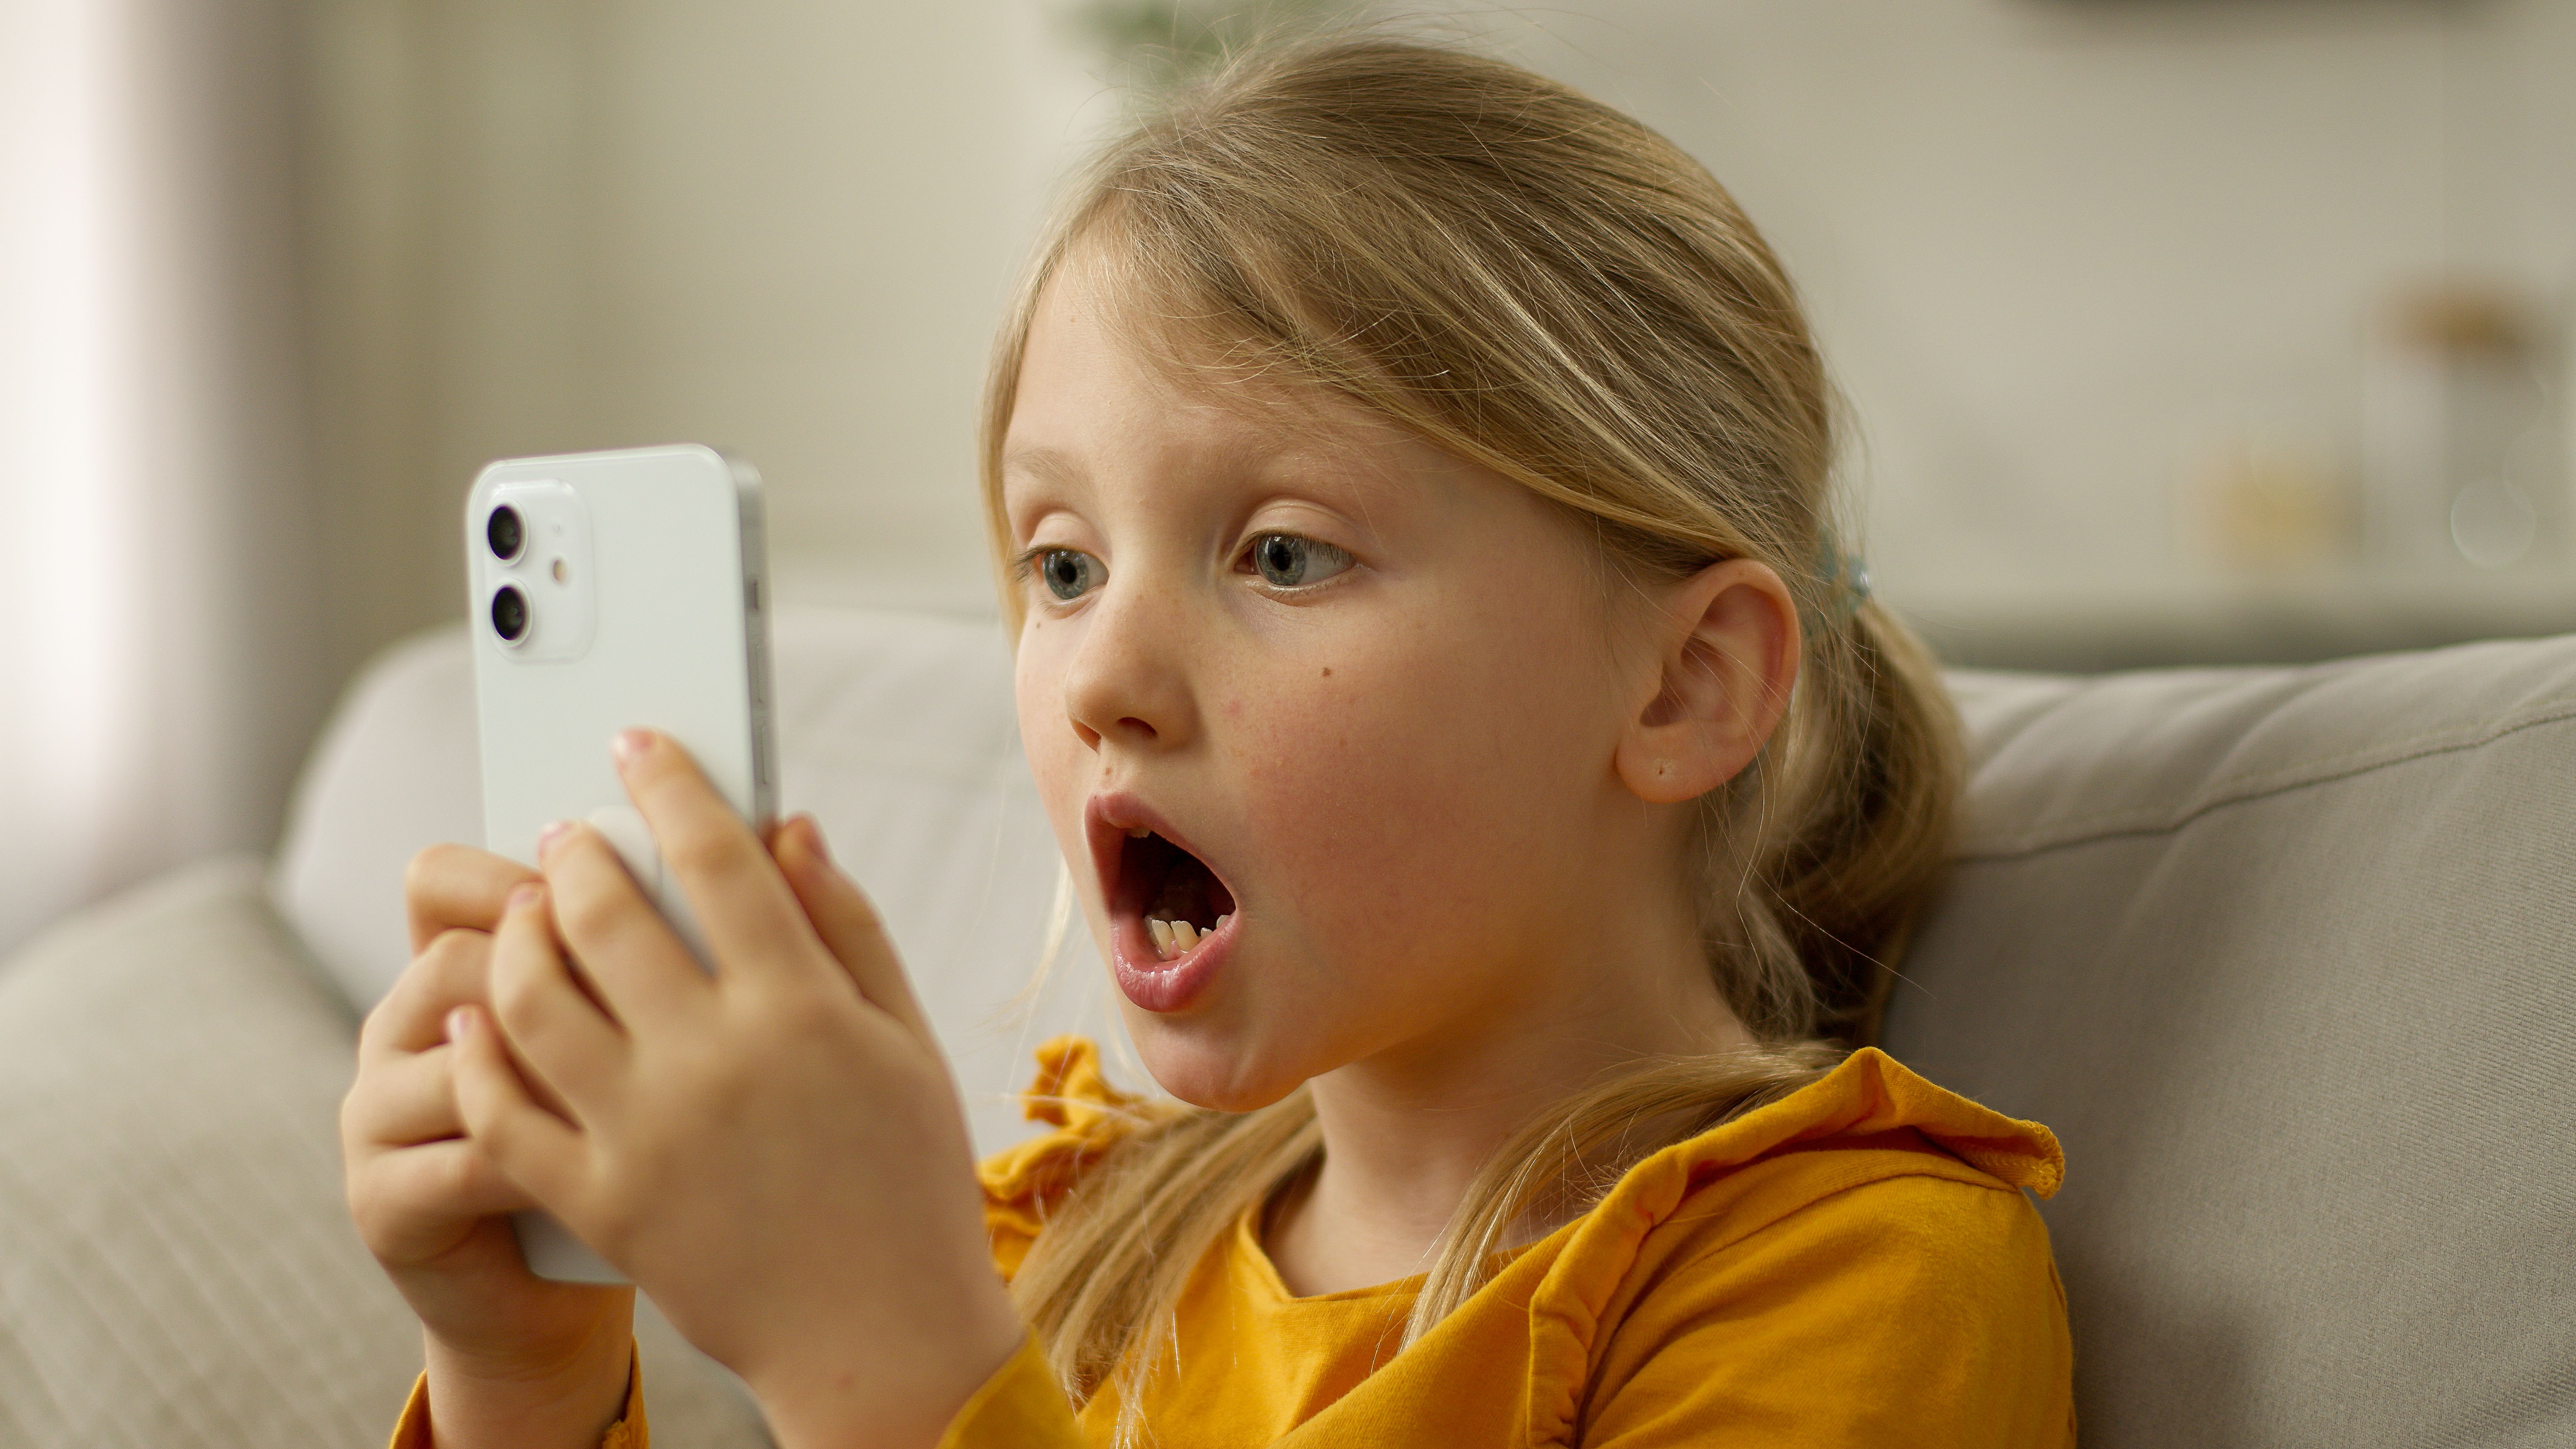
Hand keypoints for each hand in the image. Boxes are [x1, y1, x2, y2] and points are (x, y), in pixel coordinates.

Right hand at [342, 845, 635, 1448]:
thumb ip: (643, 951)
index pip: (439, 882)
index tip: (605, 888)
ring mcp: (376, 1114)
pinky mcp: (381, 1199)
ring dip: (561, 1076)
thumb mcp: (630, 1034)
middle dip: (554, 977)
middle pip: (456, 959)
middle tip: (647, 1003)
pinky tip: (612, 1164)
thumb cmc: (620, 1138)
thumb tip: (745, 851)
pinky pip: (464, 1158)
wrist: (560, 1283)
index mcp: (450, 969)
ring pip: (462, 1060)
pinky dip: (545, 1164)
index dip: (510, 875)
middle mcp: (400, 1029)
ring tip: (641, 1094)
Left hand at [449, 729, 1024, 1448]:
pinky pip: (506, 1108)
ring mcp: (647, 1133)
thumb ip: (848, 926)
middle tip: (567, 833)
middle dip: (574, 851)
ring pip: (532, 998)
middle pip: (605, 912)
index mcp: (802, 1010)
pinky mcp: (600, 1200)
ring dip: (514, 937)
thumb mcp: (906, 1042)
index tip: (639, 743)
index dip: (670, 783)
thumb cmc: (907, 1180)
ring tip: (523, 917)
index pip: (717, 856)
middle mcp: (715, 1060)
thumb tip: (787, 826)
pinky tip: (482, 1014)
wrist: (880, 1336)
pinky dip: (483, 1049)